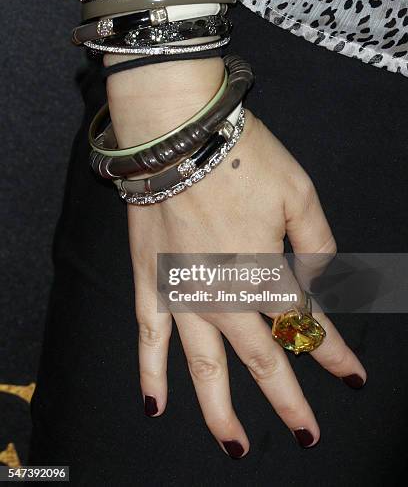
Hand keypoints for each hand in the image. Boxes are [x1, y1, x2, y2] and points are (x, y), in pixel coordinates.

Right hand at [126, 111, 366, 456]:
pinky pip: (149, 338)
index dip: (334, 353)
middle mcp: (225, 300)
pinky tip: (156, 405)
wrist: (179, 137)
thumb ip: (318, 246)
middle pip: (262, 362)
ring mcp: (183, 297)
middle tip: (307, 435)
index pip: (307, 327)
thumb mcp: (301, 194)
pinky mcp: (150, 283)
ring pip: (205, 367)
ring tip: (235, 448)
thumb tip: (319, 283)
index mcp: (266, 276)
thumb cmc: (241, 159)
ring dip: (221, 411)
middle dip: (289, 401)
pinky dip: (152, 373)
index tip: (352, 377)